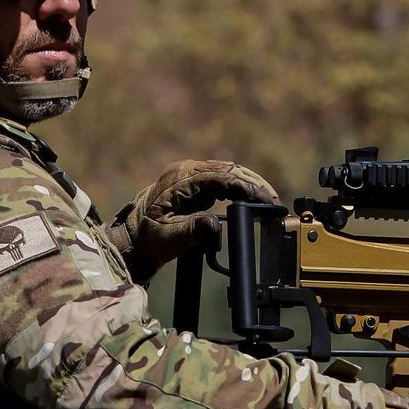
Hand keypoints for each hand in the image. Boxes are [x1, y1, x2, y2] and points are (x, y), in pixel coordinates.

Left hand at [108, 159, 278, 283]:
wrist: (133, 237)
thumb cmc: (149, 238)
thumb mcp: (169, 239)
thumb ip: (192, 231)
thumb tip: (215, 225)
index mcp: (180, 179)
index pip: (221, 177)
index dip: (246, 187)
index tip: (265, 200)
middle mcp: (187, 171)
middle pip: (229, 169)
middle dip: (254, 184)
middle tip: (274, 202)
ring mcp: (191, 175)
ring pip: (229, 172)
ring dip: (249, 185)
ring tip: (269, 202)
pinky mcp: (196, 184)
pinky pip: (223, 180)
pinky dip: (239, 189)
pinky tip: (253, 200)